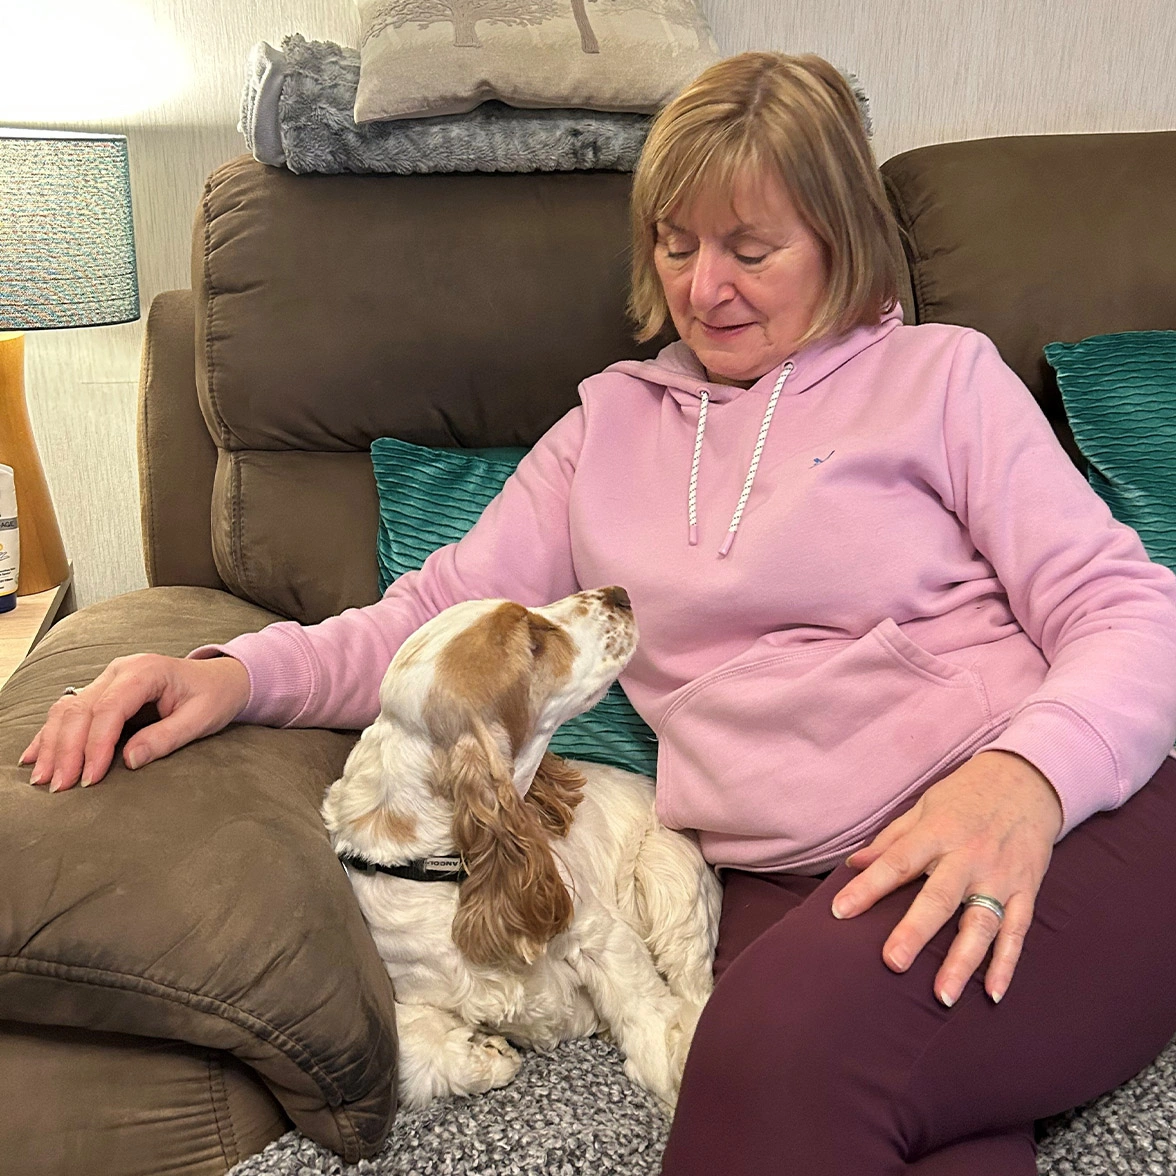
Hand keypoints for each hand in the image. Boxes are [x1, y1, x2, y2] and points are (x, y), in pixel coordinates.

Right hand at [20, 654, 251, 791]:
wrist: (220, 679)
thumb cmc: (214, 696)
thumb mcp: (201, 719)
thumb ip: (166, 738)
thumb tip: (130, 760)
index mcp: (145, 672)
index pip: (109, 709)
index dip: (96, 745)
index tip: (91, 777)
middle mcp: (120, 671)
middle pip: (80, 710)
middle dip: (67, 751)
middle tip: (61, 787)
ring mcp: (108, 679)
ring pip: (67, 710)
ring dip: (52, 745)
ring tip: (43, 779)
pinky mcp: (102, 691)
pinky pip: (69, 711)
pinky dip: (50, 735)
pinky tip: (34, 756)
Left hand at [830, 750, 1063, 1005]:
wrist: (1028, 780)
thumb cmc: (965, 795)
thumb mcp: (924, 807)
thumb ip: (891, 840)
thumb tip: (853, 865)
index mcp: (937, 832)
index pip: (896, 863)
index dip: (868, 888)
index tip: (840, 912)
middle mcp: (968, 856)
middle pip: (939, 898)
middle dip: (915, 932)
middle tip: (892, 963)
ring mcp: (1000, 876)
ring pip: (981, 923)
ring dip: (963, 961)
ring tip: (942, 995)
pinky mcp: (1026, 890)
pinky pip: (1017, 932)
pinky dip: (1006, 964)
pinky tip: (992, 993)